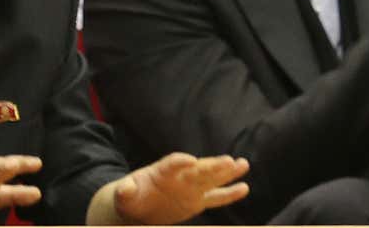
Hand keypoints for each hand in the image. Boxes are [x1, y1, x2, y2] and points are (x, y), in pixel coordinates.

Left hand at [98, 153, 249, 224]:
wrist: (137, 207)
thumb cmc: (130, 198)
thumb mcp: (124, 196)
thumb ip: (125, 191)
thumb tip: (125, 188)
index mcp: (161, 172)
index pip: (172, 163)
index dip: (180, 162)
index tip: (191, 160)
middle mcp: (180, 177)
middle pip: (198, 169)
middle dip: (212, 166)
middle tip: (228, 161)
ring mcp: (190, 188)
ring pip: (211, 179)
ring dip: (226, 172)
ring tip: (243, 164)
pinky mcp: (197, 201)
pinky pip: (215, 197)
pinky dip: (229, 193)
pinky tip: (244, 188)